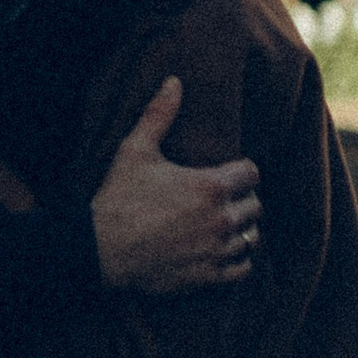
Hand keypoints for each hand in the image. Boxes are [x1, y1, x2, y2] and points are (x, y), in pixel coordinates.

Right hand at [88, 78, 260, 293]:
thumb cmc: (118, 198)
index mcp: (210, 186)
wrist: (101, 250)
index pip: (252, 174)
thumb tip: (174, 81)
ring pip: (252, 238)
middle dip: (244, 200)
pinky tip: (225, 251)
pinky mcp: (209, 276)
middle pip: (256, 206)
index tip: (230, 173)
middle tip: (226, 199)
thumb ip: (159, 115)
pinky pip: (243, 268)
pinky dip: (239, 260)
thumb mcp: (135, 150)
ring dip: (243, 229)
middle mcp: (221, 219)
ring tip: (227, 225)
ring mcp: (216, 250)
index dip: (242, 171)